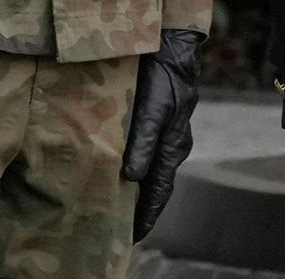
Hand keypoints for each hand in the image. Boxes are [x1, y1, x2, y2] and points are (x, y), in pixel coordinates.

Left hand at [119, 26, 204, 238]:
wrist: (170, 47)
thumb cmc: (162, 77)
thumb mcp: (153, 108)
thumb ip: (142, 140)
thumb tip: (132, 177)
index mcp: (172, 148)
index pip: (159, 191)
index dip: (147, 215)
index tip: (132, 237)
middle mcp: (170, 145)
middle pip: (154, 186)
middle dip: (140, 209)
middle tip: (117, 230)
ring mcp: (163, 134)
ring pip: (148, 171)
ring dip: (133, 190)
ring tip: (113, 207)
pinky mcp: (153, 121)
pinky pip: (142, 153)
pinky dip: (131, 168)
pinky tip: (115, 172)